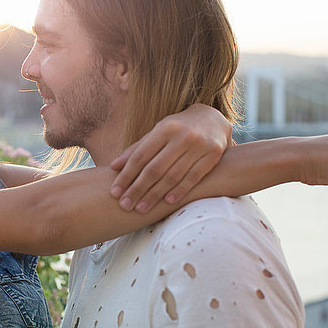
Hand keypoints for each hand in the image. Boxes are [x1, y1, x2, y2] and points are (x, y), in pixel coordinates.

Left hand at [110, 104, 231, 212]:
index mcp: (164, 128)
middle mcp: (182, 135)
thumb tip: (114, 167)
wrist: (213, 119)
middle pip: (154, 168)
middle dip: (137, 189)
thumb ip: (137, 149)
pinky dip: (180, 190)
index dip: (126, 175)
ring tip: (141, 209)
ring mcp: (199, 145)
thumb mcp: (158, 133)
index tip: (114, 192)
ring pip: (173, 175)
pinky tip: (167, 202)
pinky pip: (194, 177)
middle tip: (124, 205)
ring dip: (155, 195)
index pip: (140, 156)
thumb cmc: (177, 129)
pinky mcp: (213, 154)